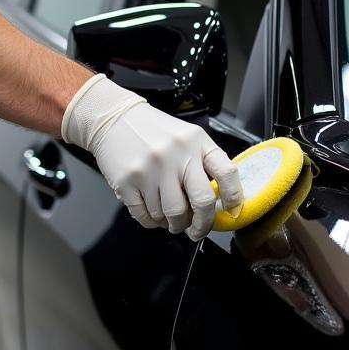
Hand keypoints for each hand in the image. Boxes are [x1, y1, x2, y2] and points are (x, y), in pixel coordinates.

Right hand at [63, 75, 243, 240]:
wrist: (113, 119)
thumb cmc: (153, 131)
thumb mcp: (187, 137)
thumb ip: (205, 163)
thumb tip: (219, 201)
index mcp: (196, 142)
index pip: (226, 174)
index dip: (234, 199)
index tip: (232, 212)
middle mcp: (176, 155)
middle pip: (201, 202)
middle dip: (202, 225)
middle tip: (197, 230)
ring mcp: (151, 169)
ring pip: (171, 215)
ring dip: (173, 224)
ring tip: (170, 217)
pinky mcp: (128, 182)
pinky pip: (146, 217)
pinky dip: (152, 222)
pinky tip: (153, 212)